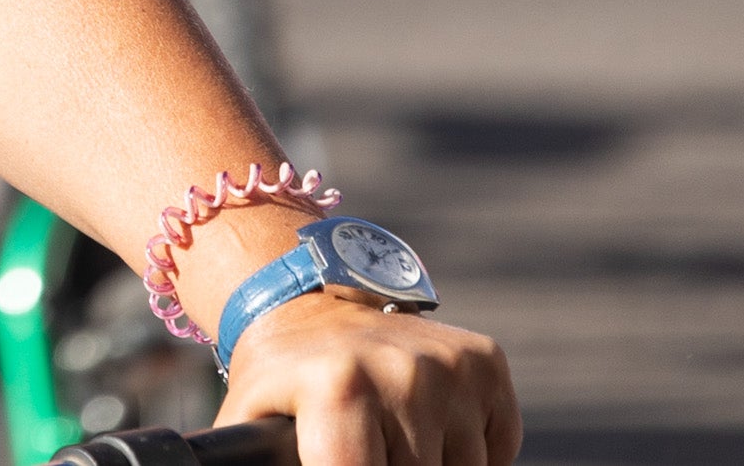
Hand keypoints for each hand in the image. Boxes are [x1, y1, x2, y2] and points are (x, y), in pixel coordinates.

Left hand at [219, 289, 520, 465]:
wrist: (312, 293)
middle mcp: (405, 372)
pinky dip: (468, 453)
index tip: (343, 463)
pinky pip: (495, 449)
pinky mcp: (487, 361)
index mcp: (340, 389)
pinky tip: (427, 426)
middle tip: (359, 445)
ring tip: (386, 438)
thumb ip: (248, 458)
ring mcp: (452, 366)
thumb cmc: (279, 372)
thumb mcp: (248, 418)